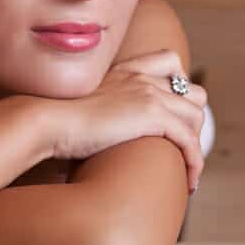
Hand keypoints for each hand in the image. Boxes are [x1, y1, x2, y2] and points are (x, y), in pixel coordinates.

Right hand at [50, 49, 206, 191]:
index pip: (171, 62)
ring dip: (197, 145)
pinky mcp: (152, 115)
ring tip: (188, 170)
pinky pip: (189, 140)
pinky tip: (189, 182)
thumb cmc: (54, 123)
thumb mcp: (82, 107)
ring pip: (196, 116)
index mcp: (126, 70)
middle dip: (194, 122)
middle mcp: (142, 77)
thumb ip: (100, 110)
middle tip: (182, 150)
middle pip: (194, 92)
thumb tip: (100, 134)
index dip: (181, 89)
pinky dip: (195, 162)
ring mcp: (149, 93)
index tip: (174, 119)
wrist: (47, 121)